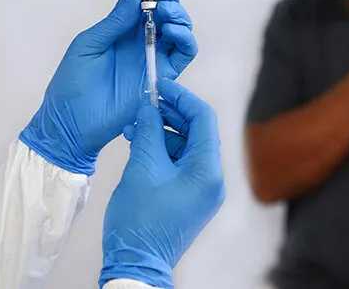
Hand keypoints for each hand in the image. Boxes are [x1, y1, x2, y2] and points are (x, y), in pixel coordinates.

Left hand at [19, 0, 197, 174]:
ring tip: (165, 13)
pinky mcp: (162, 75)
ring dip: (178, 14)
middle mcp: (138, 38)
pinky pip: (183, 53)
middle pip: (163, 8)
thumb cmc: (72, 82)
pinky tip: (173, 32)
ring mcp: (151, 56)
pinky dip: (185, 39)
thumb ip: (116, 21)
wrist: (71, 122)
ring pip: (178, 28)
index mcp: (118, 27)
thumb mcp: (89, 44)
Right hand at [99, 80, 225, 288]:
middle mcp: (212, 180)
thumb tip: (149, 108)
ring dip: (162, 133)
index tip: (161, 86)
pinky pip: (180, 164)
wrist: (136, 263)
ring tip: (135, 124)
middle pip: (196, 132)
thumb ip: (149, 131)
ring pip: (186, 147)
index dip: (182, 98)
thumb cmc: (139, 219)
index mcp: (208, 171)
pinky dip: (162, 151)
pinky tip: (140, 143)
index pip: (203, 119)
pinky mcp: (190, 198)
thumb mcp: (142, 167)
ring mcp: (202, 190)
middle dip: (170, 114)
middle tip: (146, 102)